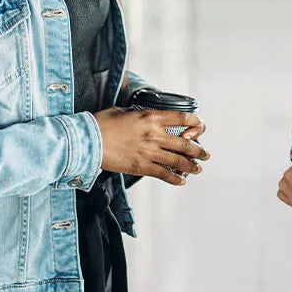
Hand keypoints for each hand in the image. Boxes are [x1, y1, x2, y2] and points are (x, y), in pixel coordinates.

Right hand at [92, 107, 209, 185]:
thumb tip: (146, 116)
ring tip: (198, 169)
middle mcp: (154, 135)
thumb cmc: (102, 124)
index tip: (200, 127)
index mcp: (151, 117)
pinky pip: (165, 175)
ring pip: (179, 161)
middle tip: (205, 154)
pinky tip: (181, 181)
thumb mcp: (124, 111)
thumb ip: (140, 114)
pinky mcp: (141, 167)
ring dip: (192, 166)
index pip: (183, 118)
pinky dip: (176, 179)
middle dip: (199, 151)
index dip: (196, 123)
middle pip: (186, 143)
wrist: (87, 141)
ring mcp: (149, 152)